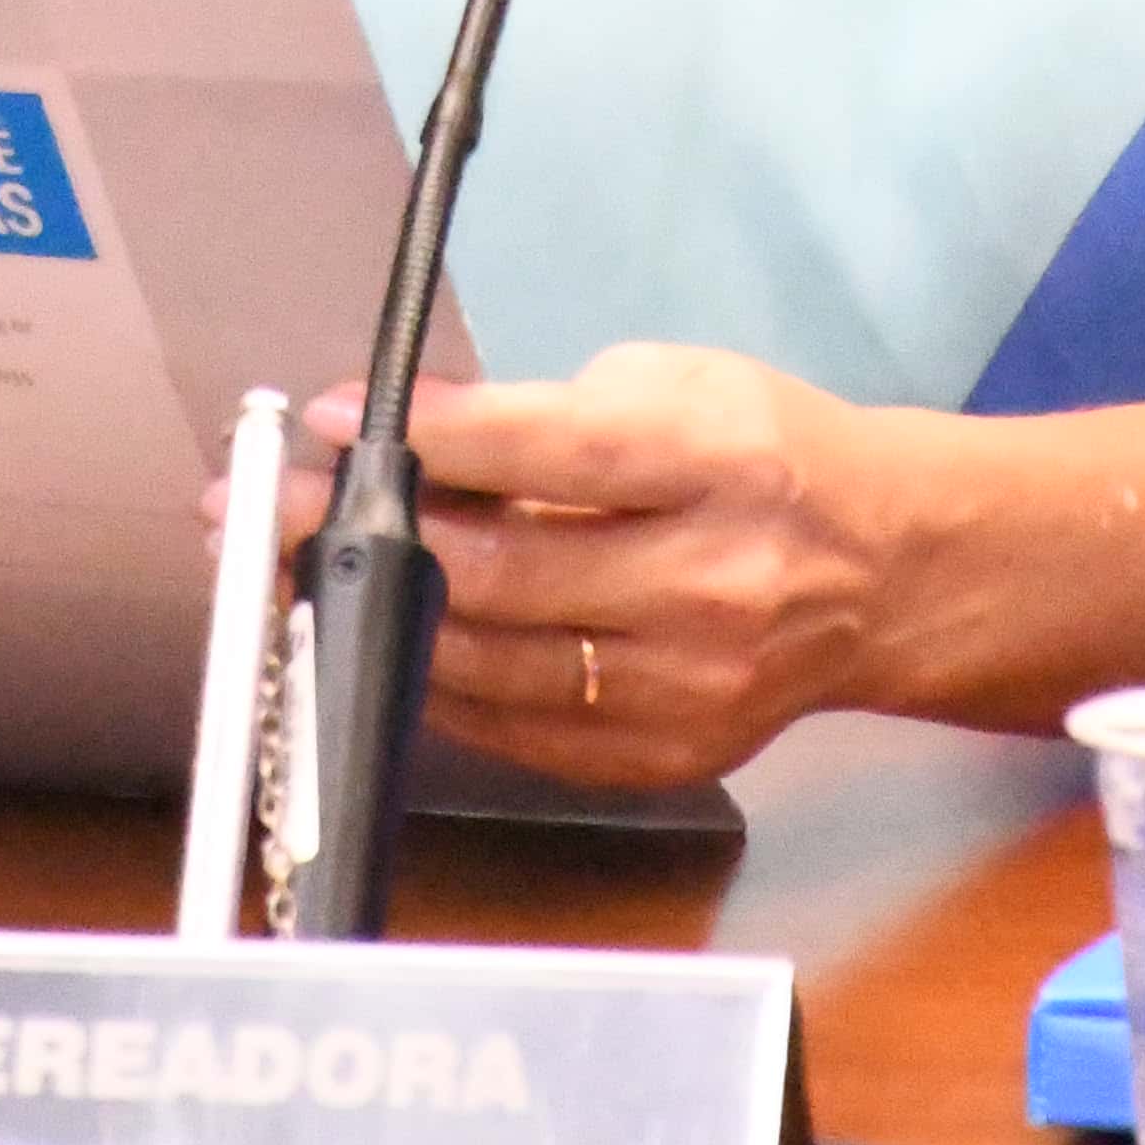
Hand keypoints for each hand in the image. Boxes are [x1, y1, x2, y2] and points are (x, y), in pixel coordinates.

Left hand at [244, 344, 924, 787]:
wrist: (881, 573)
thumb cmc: (765, 458)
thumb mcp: (671, 385)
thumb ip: (537, 411)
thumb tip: (397, 432)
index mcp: (718, 463)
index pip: (544, 450)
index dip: (424, 438)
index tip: (328, 420)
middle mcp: (710, 584)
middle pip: (497, 573)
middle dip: (357, 536)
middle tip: (262, 507)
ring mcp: (688, 689)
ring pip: (487, 665)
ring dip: (370, 619)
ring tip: (288, 576)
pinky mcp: (665, 759)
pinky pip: (513, 728)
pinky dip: (438, 681)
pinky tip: (384, 637)